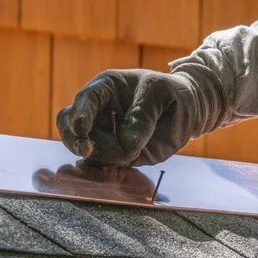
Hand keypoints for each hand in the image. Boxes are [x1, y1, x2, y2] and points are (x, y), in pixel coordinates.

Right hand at [56, 65, 224, 166]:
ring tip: (133, 153)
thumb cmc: (172, 93)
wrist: (188, 111)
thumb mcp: (162, 93)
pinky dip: (104, 170)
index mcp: (106, 88)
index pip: (85, 100)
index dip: (80, 114)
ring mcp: (103, 134)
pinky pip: (99, 165)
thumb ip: (144, 114)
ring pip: (85, 149)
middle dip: (74, 139)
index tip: (81, 130)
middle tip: (87, 150)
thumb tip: (126, 143)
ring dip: (104, 156)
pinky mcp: (113, 154)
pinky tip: (120, 167)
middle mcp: (98, 111)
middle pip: (69, 125)